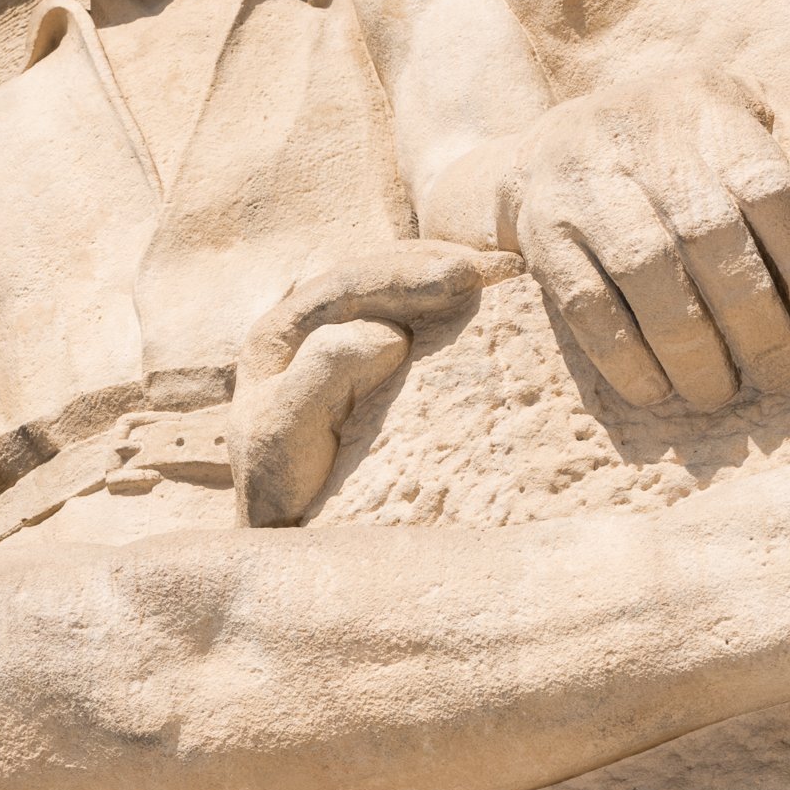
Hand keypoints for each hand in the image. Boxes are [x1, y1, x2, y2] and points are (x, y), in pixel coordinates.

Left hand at [229, 245, 512, 526]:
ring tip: (509, 273)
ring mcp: (343, 338)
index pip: (347, 283)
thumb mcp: (285, 434)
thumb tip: (386, 334)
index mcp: (281, 331)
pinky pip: (417, 319)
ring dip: (452, 275)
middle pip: (379, 273)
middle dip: (438, 263)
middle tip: (501, 268)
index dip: (406, 274)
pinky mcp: (376, 363)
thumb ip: (321, 376)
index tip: (463, 276)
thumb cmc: (282, 486)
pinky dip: (455, 306)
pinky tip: (494, 301)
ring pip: (401, 289)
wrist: (287, 527)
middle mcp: (310, 323)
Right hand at [495, 68, 789, 410]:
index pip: (770, 186)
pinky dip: (622, 353)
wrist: (555, 144)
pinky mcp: (541, 229)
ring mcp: (585, 182)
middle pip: (709, 233)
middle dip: (754, 317)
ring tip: (719, 392)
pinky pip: (583, 300)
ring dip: (691, 345)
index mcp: (711, 106)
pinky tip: (655, 390)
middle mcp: (644, 137)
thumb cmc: (686, 145)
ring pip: (646, 270)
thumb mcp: (759, 117)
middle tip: (781, 372)